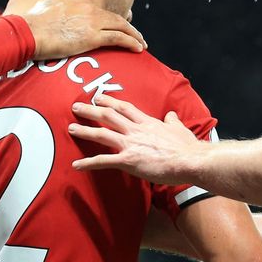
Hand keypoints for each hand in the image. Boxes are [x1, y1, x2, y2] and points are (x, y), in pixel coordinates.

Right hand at [18, 0, 145, 59]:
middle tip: (137, 36)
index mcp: (78, 1)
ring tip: (141, 44)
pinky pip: (119, 38)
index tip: (119, 26)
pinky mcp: (92, 36)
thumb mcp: (43, 8)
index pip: (100, 12)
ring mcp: (92, 21)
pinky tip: (138, 48)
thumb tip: (47, 9)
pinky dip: (131, 42)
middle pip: (115, 18)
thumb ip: (51, 7)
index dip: (112, 20)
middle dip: (128, 27)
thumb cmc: (31, 23)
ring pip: (121, 26)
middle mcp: (88, 8)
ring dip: (134, 35)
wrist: (29, 31)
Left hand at [69, 93, 200, 184]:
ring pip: (102, 133)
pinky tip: (76, 165)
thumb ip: (172, 121)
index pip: (124, 107)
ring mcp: (130, 144)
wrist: (190, 160)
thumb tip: (171, 115)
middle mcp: (136, 130)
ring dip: (84, 131)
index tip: (99, 97)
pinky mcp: (129, 160)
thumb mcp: (180, 128)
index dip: (109, 101)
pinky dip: (88, 163)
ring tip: (71, 129)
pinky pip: (103, 161)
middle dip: (90, 110)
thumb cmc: (187, 147)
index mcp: (147, 122)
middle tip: (76, 107)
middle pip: (108, 115)